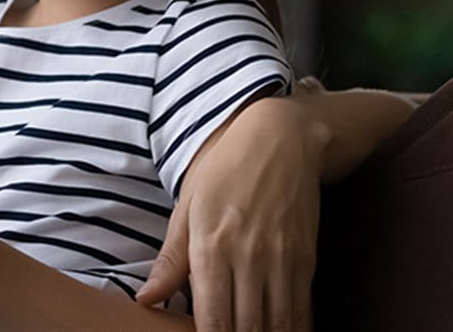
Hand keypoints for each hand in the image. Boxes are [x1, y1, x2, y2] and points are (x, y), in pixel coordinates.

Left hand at [138, 98, 322, 331]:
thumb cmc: (224, 171)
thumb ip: (170, 261)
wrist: (280, 141)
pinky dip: (292, 330)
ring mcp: (282, 262)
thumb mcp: (187, 209)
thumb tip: (146, 300)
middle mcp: (249, 260)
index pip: (212, 319)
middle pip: (247, 329)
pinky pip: (301, 312)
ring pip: (278, 326)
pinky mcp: (306, 261)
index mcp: (211, 248)